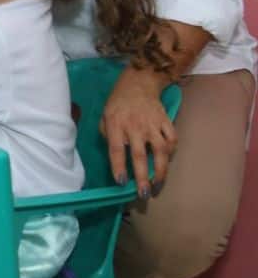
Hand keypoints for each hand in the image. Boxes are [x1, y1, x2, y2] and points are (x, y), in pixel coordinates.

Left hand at [100, 68, 176, 198]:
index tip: (121, 182)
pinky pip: (172, 140)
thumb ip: (108, 136)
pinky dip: (171, 153)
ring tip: (157, 185)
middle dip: (142, 177)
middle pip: (139, 155)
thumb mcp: (104, 117)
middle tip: (143, 194)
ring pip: (160, 151)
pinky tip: (166, 162)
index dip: (119, 166)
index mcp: (115, 124)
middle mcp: (135, 126)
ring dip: (160, 170)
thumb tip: (116, 157)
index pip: (116, 149)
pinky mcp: (166, 121)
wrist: (138, 83)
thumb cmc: (117, 104)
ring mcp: (152, 124)